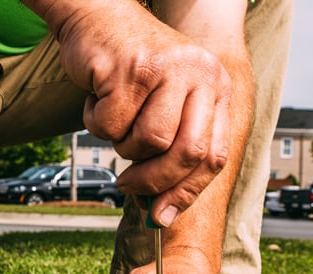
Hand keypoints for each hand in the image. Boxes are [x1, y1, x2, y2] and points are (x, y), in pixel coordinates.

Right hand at [52, 1, 232, 225]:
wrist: (97, 19)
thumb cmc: (131, 71)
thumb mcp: (163, 107)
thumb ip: (169, 154)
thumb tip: (160, 215)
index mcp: (217, 88)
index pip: (213, 156)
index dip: (186, 192)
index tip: (160, 215)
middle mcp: (201, 74)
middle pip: (186, 153)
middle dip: (153, 181)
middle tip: (127, 185)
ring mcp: (168, 69)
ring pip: (147, 142)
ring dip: (121, 144)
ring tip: (114, 120)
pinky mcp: (131, 68)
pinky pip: (111, 124)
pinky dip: (96, 121)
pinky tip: (97, 98)